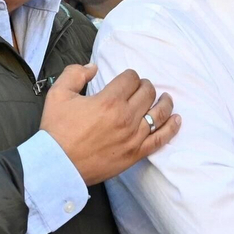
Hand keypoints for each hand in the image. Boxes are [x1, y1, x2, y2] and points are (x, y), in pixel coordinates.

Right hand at [41, 64, 179, 185]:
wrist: (57, 166)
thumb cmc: (56, 131)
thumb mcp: (58, 94)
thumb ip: (75, 74)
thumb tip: (93, 67)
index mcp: (109, 100)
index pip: (131, 78)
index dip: (129, 76)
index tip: (125, 80)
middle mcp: (126, 117)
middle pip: (147, 93)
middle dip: (145, 86)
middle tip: (140, 88)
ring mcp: (133, 137)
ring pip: (159, 113)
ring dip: (164, 102)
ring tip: (165, 98)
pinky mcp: (135, 153)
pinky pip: (160, 139)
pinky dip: (171, 128)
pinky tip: (176, 119)